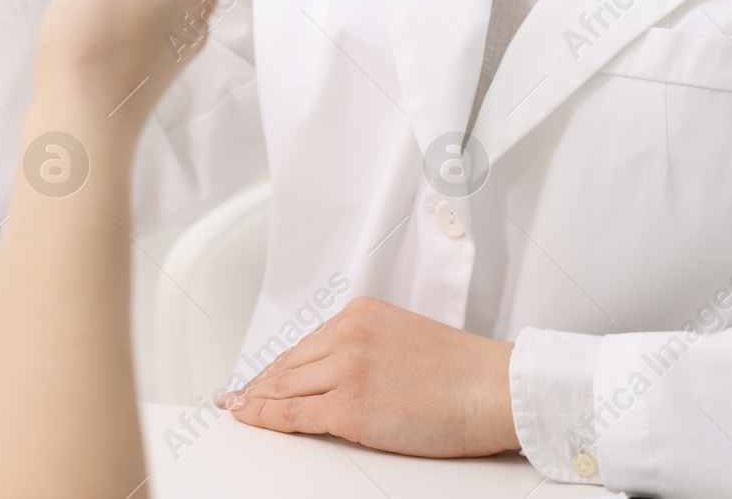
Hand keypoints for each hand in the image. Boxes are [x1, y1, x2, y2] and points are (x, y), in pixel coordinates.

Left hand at [216, 297, 518, 458]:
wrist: (494, 388)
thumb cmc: (464, 372)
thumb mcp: (404, 338)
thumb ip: (367, 347)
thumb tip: (338, 371)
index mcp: (361, 314)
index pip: (306, 344)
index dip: (278, 365)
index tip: (261, 375)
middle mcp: (347, 334)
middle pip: (289, 364)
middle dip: (260, 383)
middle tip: (238, 395)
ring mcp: (345, 369)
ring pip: (284, 387)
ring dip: (256, 399)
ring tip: (237, 408)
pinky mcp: (347, 406)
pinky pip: (291, 415)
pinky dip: (263, 417)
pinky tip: (248, 417)